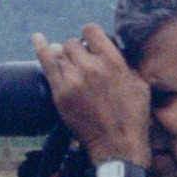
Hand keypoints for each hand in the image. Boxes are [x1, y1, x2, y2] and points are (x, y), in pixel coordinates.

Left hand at [31, 25, 150, 161]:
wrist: (117, 145)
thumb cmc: (133, 116)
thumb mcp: (140, 84)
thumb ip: (125, 63)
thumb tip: (112, 49)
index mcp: (113, 61)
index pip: (91, 31)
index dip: (90, 35)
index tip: (90, 43)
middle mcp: (91, 67)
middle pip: (73, 43)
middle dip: (77, 50)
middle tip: (83, 63)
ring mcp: (73, 80)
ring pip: (61, 54)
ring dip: (64, 56)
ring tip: (70, 63)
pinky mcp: (60, 93)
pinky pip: (47, 64)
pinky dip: (41, 49)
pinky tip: (37, 38)